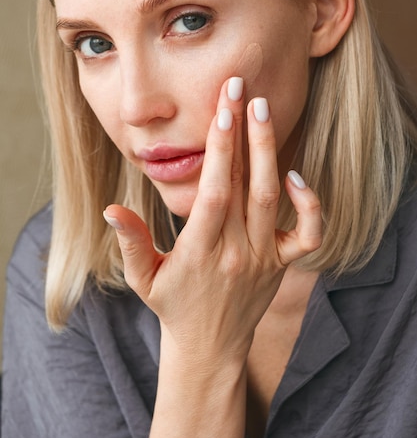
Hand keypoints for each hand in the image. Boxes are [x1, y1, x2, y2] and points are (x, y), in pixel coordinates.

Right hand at [104, 77, 321, 364]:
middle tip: (243, 90)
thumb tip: (110, 208)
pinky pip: (308, 234)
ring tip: (262, 109)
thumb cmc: (172, 306)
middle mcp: (236, 251)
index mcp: (199, 251)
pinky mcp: (282, 264)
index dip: (219, 151)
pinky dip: (309, 204)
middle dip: (245, 133)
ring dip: (269, 152)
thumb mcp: (143, 278)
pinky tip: (294, 175)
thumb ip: (130, 242)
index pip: (214, 193)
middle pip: (247, 186)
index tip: (222, 111)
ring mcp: (264, 258)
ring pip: (274, 199)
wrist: (210, 347)